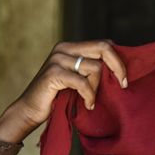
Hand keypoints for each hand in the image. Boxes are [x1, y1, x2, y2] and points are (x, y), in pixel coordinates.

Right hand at [4, 40, 128, 135]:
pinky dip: (89, 95)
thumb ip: (92, 71)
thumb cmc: (57, 98)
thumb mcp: (78, 80)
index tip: (124, 79)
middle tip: (123, 85)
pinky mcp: (53, 73)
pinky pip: (83, 82)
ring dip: (97, 88)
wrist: (30, 111)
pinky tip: (88, 105)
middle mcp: (64, 49)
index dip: (118, 60)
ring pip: (95, 67)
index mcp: (71, 47)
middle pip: (103, 48)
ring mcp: (58, 59)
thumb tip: (120, 71)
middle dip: (118, 67)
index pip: (103, 44)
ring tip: (91, 101)